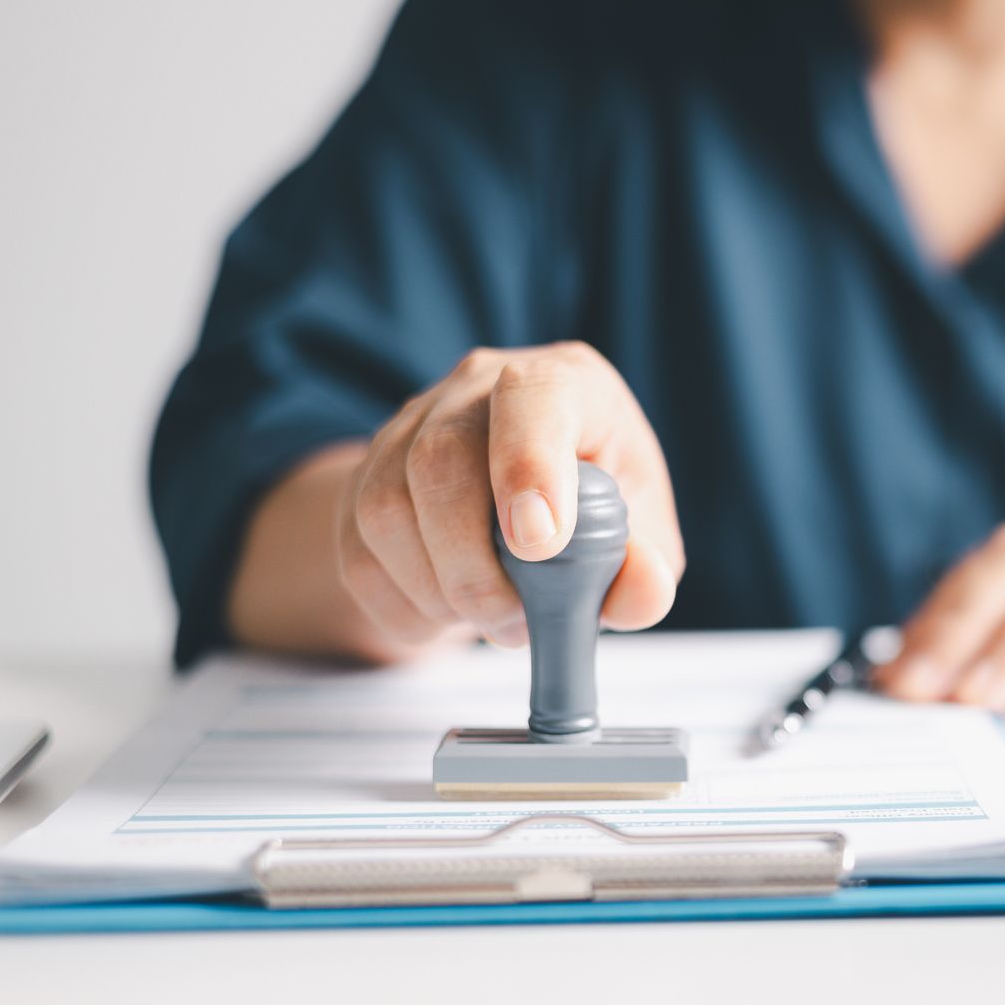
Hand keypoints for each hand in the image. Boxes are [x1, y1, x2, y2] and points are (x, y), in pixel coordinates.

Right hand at [336, 343, 681, 649]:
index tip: (540, 544)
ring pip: (386, 509)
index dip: (528, 465)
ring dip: (438, 591)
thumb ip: (647, 567)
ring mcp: (407, 428)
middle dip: (475, 564)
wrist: (518, 509)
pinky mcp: (362, 479)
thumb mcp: (641, 535)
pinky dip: (403, 607)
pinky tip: (447, 617)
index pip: (533, 396)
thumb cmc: (592, 510)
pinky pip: (357, 552)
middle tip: (515, 622)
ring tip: (491, 620)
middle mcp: (476, 388)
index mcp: (563, 383)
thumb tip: (640, 592)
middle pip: (441, 459)